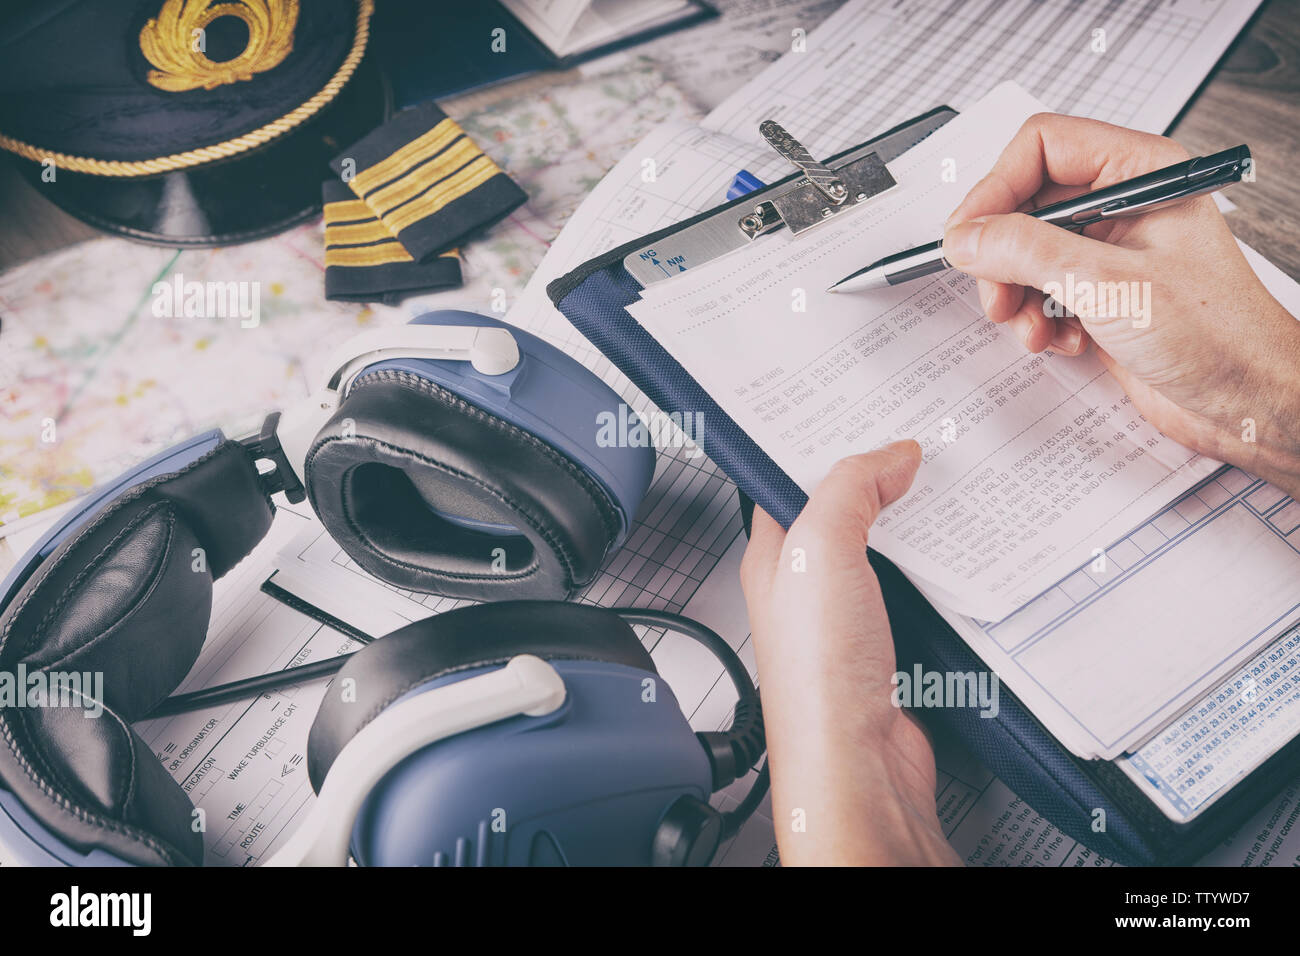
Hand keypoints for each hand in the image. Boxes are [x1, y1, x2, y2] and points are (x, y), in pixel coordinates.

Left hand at [740, 441, 958, 865]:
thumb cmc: (817, 678)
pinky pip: (923, 594)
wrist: (859, 764)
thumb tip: (888, 454)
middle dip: (883, 480)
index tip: (864, 413)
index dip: (825, 444)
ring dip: (920, 526)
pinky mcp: (895, 646)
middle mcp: (809, 586)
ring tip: (951, 487)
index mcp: (774, 557)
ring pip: (891, 552)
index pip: (792, 481)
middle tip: (921, 444)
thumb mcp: (819, 550)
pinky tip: (967, 555)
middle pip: (848, 513)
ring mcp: (854, 617)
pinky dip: (946, 573)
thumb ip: (849, 490)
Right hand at [943, 113, 1299, 498]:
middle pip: (1024, 203)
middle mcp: (1123, 203)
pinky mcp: (1100, 293)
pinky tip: (1060, 340)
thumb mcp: (1107, 285)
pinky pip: (1040, 290)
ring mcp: (1109, 250)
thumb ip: (1026, 252)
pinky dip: (1036, 319)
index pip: (1042, 147)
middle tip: (997, 293)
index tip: (969, 234)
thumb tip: (966, 236)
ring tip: (1031, 327)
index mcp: (1140, 173)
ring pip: (1025, 252)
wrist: (1247, 400)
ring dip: (1016, 294)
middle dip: (1002, 255)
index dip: (997, 187)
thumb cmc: (1217, 336)